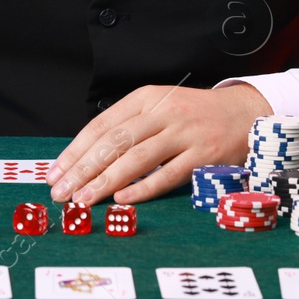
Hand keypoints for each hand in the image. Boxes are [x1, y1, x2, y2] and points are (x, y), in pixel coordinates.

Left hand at [46, 82, 272, 206]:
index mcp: (145, 98)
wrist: (244, 113)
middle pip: (114, 142)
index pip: (101, 126)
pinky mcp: (204, 155)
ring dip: (106, 181)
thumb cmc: (194, 116)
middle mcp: (162, 113)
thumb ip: (128, 128)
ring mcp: (184, 133)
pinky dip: (144, 188)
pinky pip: (168, 174)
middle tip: (61, 192)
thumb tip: (86, 159)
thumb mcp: (159, 109)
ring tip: (83, 200)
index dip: (75, 151)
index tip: (54, 173)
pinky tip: (123, 198)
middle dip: (83, 169)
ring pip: (136, 159)